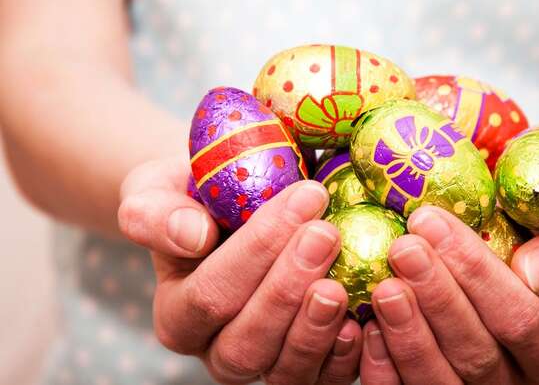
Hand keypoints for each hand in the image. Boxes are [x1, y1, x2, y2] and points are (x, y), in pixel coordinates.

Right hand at [117, 156, 361, 383]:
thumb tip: (192, 236)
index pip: (210, 294)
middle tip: (325, 234)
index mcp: (178, 314)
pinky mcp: (306, 367)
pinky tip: (361, 320)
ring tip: (340, 282)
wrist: (234, 211)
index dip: (257, 250)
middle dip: (288, 288)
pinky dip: (344, 357)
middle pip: (246, 342)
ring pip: (283, 370)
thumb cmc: (197, 199)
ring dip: (314, 328)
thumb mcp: (159, 191)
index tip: (305, 197)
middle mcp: (216, 350)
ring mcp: (264, 364)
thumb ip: (157, 214)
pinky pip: (323, 379)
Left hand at [360, 206, 538, 384]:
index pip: (520, 318)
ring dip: (407, 334)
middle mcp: (519, 384)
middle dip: (435, 298)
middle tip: (402, 249)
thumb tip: (536, 274)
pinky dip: (382, 368)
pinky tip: (366, 326)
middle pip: (476, 353)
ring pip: (439, 382)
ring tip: (384, 285)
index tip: (430, 222)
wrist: (513, 249)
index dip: (476, 273)